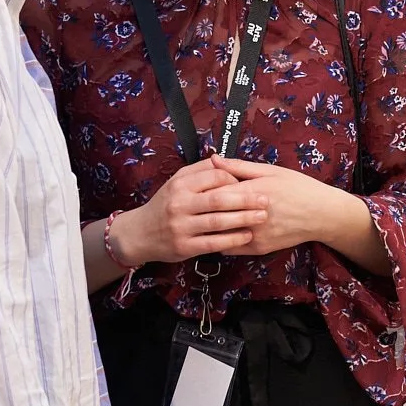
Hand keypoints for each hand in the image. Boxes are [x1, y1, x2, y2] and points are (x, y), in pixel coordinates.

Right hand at [119, 159, 268, 264]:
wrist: (139, 233)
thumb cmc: (165, 204)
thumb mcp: (176, 181)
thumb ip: (199, 170)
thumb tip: (223, 158)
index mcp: (180, 184)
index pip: (214, 177)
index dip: (235, 180)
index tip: (249, 184)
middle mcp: (179, 204)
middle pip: (219, 199)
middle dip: (246, 199)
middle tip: (266, 200)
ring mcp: (181, 227)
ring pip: (218, 222)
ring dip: (243, 219)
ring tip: (262, 217)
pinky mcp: (184, 247)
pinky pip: (213, 242)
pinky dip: (232, 239)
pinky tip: (247, 236)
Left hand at [210, 157, 356, 255]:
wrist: (321, 214)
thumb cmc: (297, 187)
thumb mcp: (270, 171)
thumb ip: (239, 167)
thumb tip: (213, 159)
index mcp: (254, 192)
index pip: (216, 192)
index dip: (203, 190)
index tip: (197, 188)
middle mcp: (253, 215)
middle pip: (215, 214)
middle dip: (202, 209)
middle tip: (193, 205)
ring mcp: (255, 235)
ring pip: (219, 233)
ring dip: (210, 226)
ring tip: (203, 218)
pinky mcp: (258, 248)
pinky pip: (229, 247)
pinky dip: (221, 239)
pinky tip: (219, 231)